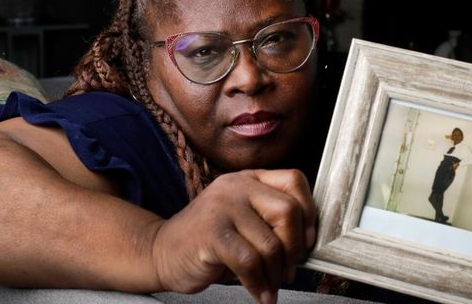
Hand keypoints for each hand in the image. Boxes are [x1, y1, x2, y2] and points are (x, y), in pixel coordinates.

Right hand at [150, 169, 315, 303]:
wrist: (162, 252)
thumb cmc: (210, 240)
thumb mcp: (244, 219)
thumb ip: (271, 219)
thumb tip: (308, 240)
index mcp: (249, 179)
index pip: (294, 180)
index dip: (309, 212)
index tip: (307, 239)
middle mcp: (237, 186)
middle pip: (288, 212)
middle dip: (294, 248)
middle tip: (287, 270)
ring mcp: (222, 207)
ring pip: (270, 244)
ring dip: (276, 274)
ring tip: (270, 285)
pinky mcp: (211, 233)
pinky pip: (249, 262)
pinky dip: (259, 284)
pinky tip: (259, 294)